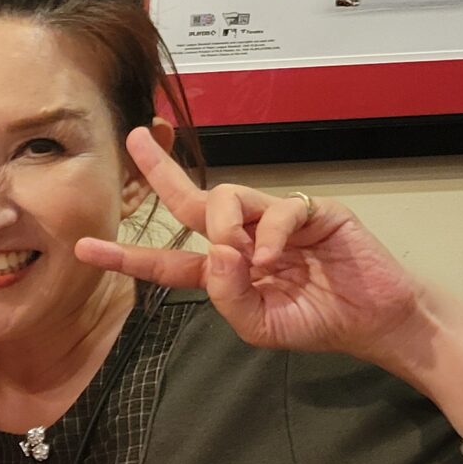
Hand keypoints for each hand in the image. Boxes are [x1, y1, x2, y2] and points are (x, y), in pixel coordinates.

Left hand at [79, 128, 425, 361]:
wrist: (377, 320)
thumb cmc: (319, 322)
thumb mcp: (260, 324)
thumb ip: (228, 295)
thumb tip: (215, 249)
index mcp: (225, 270)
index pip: (167, 260)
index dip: (127, 255)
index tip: (85, 247)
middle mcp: (244, 238)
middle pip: (191, 200)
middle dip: (159, 171)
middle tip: (133, 139)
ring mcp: (276, 220)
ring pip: (227, 197)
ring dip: (222, 224)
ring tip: (241, 255)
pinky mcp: (312, 211)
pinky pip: (277, 208)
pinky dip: (269, 233)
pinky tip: (276, 257)